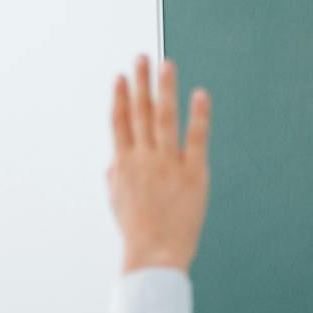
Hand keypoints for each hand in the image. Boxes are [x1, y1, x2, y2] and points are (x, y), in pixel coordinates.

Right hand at [108, 56, 210, 272]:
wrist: (154, 254)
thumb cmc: (137, 232)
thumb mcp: (117, 202)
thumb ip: (115, 176)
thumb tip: (112, 161)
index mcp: (124, 164)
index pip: (120, 122)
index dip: (121, 97)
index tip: (121, 76)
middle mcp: (143, 158)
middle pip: (140, 112)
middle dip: (140, 82)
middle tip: (142, 57)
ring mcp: (167, 164)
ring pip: (164, 118)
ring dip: (164, 88)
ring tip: (166, 65)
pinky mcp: (193, 173)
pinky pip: (196, 138)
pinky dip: (199, 115)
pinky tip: (200, 94)